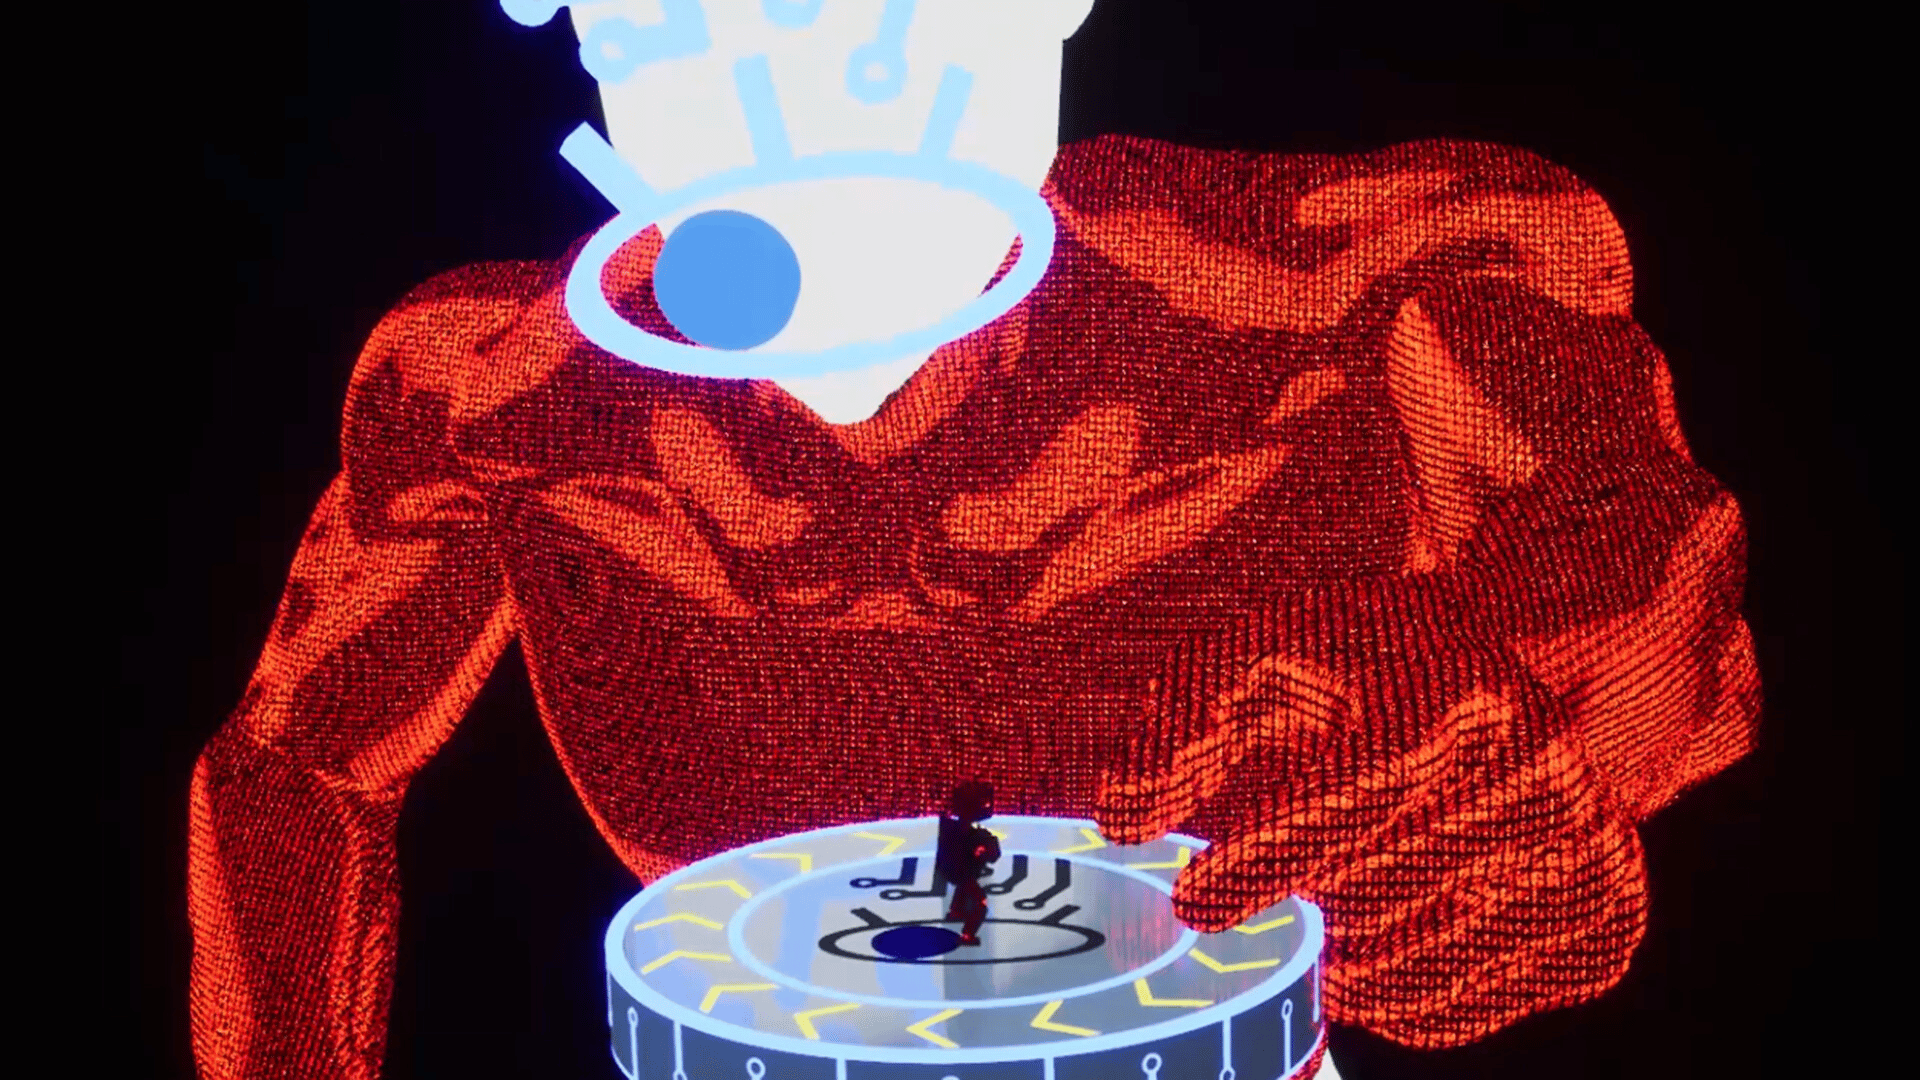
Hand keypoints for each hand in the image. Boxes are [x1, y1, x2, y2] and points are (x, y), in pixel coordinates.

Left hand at [1094, 658, 1645, 1048]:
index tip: (1194, 901)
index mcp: (1455, 692)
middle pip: (1384, 889)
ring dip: (1352, 964)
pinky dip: (1417, 1000)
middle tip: (1247, 918)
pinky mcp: (1606, 913)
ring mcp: (1585, 848)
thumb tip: (1118, 818)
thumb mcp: (1266, 660)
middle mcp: (1537, 769)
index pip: (1350, 798)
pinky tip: (1380, 965)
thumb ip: (1185, 728)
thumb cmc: (1361, 670)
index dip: (1263, 861)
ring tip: (1316, 938)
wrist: (1509, 679)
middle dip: (1302, 909)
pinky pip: (1488, 999)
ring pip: (1431, 957)